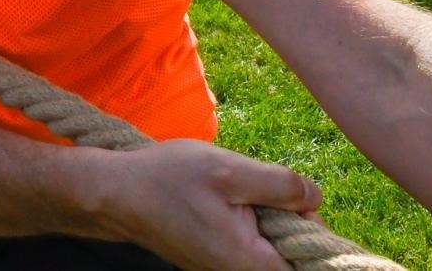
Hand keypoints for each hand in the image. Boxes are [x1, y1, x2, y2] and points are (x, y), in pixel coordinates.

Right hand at [94, 141, 319, 270]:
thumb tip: (317, 198)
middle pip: (288, 255)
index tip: (297, 199)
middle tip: (261, 185)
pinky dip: (244, 219)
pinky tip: (222, 198)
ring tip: (236, 189)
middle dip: (287, 218)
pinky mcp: (210, 258)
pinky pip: (245, 243)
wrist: (115, 192)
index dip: (314, 232)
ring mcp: (221, 268)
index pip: (307, 265)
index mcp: (248, 262)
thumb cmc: (168, 179)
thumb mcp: (230, 170)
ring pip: (266, 246)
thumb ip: (280, 185)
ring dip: (264, 217)